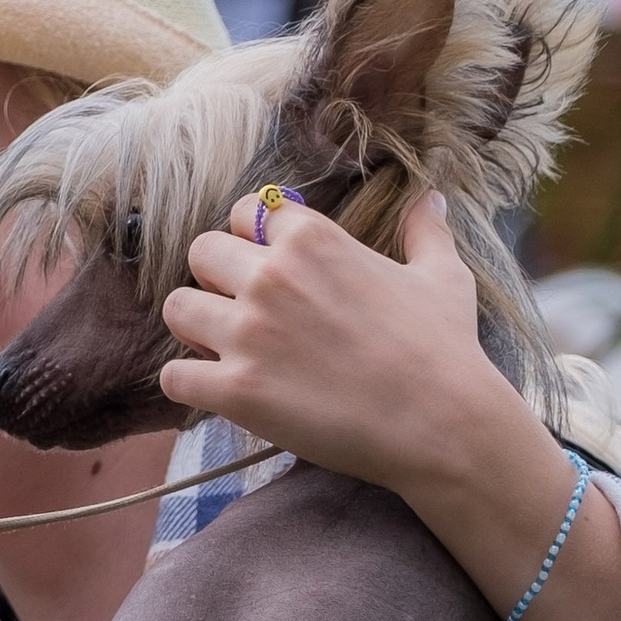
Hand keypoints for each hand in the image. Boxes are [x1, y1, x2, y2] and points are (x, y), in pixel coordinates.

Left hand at [156, 192, 501, 506]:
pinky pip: (174, 376)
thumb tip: (429, 196)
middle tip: (243, 310)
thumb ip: (425, 232)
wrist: (442, 424)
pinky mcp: (236, 390)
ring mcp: (248, 333)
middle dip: (216, 279)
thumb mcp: (443, 276)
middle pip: (201, 252)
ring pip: (177, 308)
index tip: (270, 266)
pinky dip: (188, 384)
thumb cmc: (445, 349)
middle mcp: (271, 276)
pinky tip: (218, 390)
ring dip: (196, 326)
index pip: (247, 212)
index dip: (254, 239)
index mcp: (312, 238)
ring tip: (223, 349)